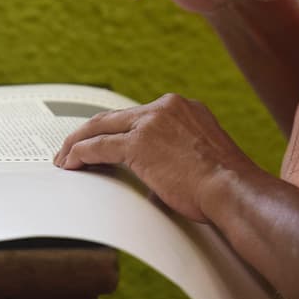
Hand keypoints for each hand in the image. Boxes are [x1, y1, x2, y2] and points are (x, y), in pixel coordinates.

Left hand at [53, 93, 254, 222]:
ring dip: (77, 143)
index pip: (138, 115)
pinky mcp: (139, 144)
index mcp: (183, 108)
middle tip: (72, 147)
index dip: (116, 128)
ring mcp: (151, 123)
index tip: (103, 138)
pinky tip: (70, 164)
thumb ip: (175, 158)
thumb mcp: (202, 159)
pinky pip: (98, 147)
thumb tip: (153, 180)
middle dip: (90, 132)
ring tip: (65, 158)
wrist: (234, 191)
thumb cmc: (226, 186)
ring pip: (101, 128)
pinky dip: (79, 154)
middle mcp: (166, 107)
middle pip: (115, 116)